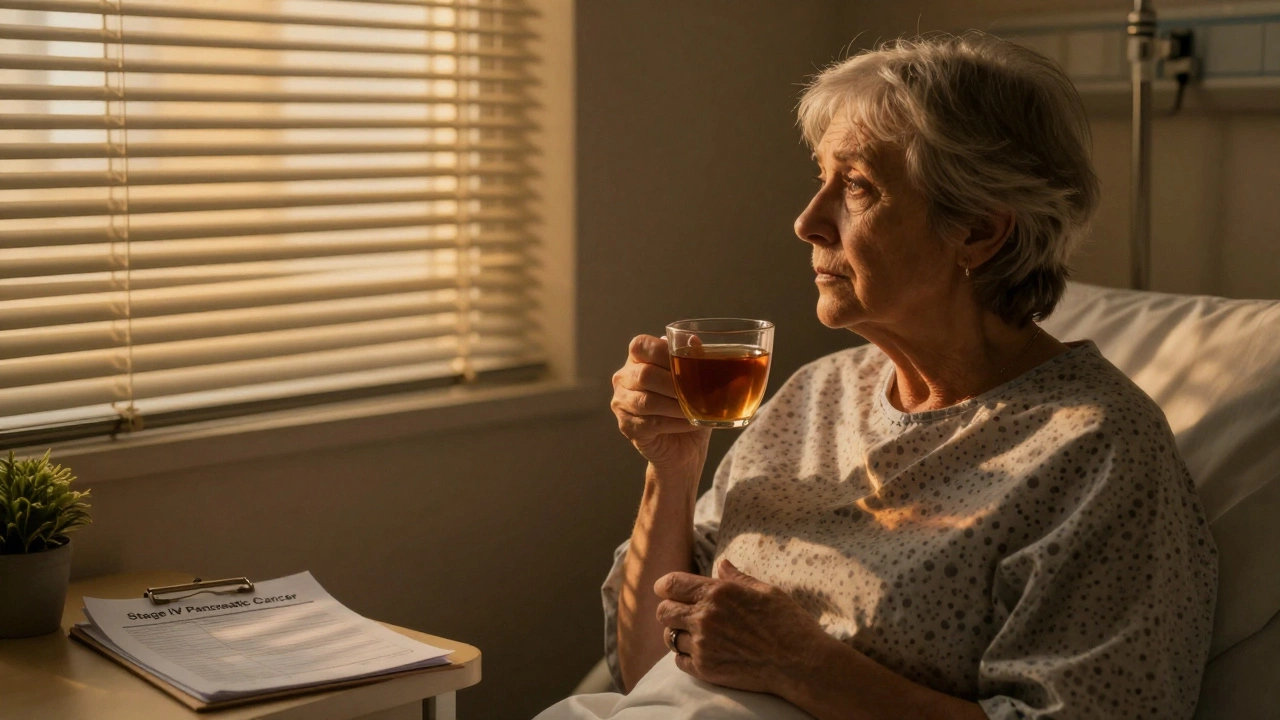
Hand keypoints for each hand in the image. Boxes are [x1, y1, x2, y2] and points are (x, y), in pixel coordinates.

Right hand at [611, 334, 710, 470]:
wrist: (685, 446)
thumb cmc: (688, 406)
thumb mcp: (695, 381)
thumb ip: (693, 359)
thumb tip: (693, 341)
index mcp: (637, 359)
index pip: (641, 346)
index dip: (663, 351)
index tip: (688, 361)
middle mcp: (623, 378)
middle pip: (644, 375)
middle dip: (675, 383)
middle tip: (698, 391)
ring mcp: (621, 403)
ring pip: (647, 401)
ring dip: (676, 405)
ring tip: (697, 409)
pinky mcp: (626, 426)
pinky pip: (651, 423)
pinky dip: (676, 423)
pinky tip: (691, 422)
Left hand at [654, 558, 828, 695]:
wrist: (800, 663)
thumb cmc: (788, 623)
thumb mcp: (766, 591)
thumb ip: (737, 578)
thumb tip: (722, 564)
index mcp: (718, 593)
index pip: (671, 584)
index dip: (665, 586)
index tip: (668, 590)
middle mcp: (705, 617)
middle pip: (663, 612)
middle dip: (670, 610)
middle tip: (682, 613)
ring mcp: (703, 645)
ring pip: (669, 637)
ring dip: (678, 634)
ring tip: (695, 635)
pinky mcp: (706, 669)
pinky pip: (678, 661)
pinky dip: (685, 656)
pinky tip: (702, 652)